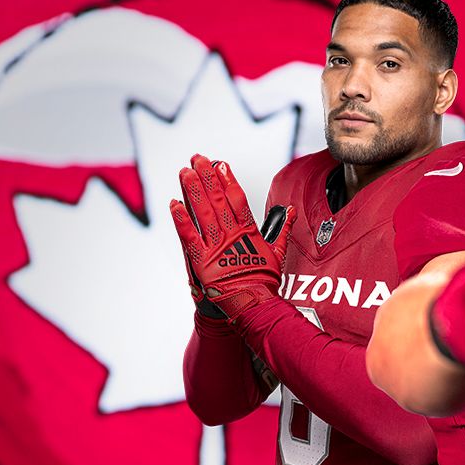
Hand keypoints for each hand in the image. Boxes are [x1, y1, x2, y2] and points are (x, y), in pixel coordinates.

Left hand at [168, 154, 289, 320]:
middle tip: (198, 159)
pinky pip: (189, 236)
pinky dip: (181, 220)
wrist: (253, 305)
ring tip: (185, 172)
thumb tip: (290, 211)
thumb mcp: (277, 253)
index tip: (220, 164)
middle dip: (207, 177)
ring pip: (202, 213)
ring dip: (193, 191)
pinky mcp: (201, 260)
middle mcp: (231, 235)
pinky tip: (174, 204)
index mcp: (248, 232)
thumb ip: (281, 229)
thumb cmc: (263, 282)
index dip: (227, 181)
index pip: (237, 200)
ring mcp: (215, 246)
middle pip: (217, 200)